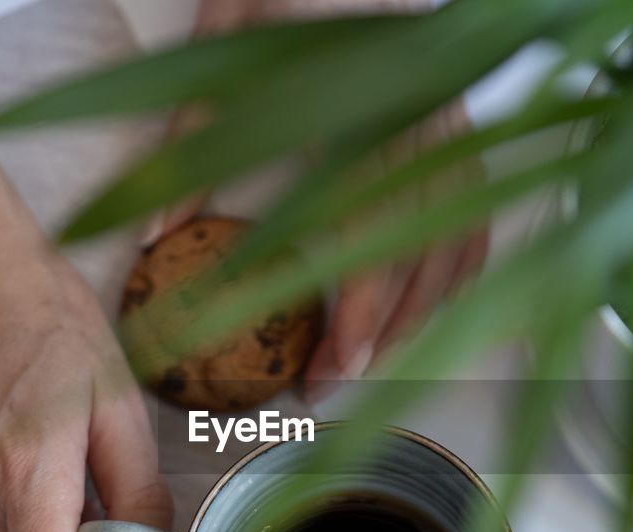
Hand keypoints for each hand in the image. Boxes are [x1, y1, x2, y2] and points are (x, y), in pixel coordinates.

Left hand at [157, 0, 488, 400]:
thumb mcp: (222, 47)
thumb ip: (193, 140)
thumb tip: (153, 235)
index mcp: (371, 102)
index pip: (377, 231)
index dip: (359, 311)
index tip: (331, 364)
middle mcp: (427, 120)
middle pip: (420, 252)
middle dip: (382, 332)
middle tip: (334, 383)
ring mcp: (456, 123)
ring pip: (460, 242)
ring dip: (423, 313)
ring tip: (375, 361)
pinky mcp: (464, 124)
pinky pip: (479, 212)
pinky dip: (458, 269)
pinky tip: (428, 306)